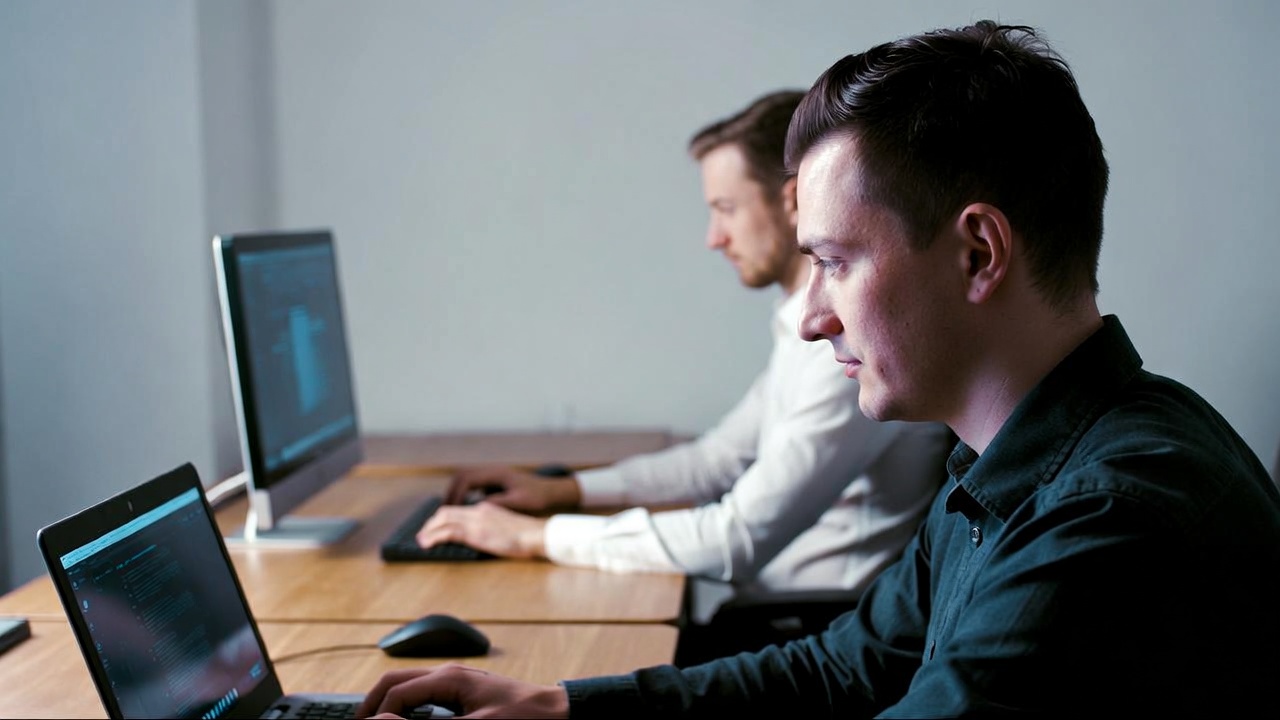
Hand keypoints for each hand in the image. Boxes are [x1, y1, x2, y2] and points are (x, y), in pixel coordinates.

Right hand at [357, 664, 568, 718]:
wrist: (558, 713)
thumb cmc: (523, 717)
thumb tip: (389, 718)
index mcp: (449, 677)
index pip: (397, 692)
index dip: (377, 714)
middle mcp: (450, 673)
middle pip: (397, 680)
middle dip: (374, 702)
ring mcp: (458, 681)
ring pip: (410, 685)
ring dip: (391, 703)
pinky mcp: (466, 692)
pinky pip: (427, 694)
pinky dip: (411, 706)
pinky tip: (410, 719)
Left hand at [417, 502, 548, 558]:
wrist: (537, 534)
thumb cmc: (528, 535)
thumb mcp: (507, 527)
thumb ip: (493, 528)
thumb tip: (485, 537)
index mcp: (486, 508)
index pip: (458, 508)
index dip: (442, 517)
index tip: (435, 526)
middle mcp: (478, 510)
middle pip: (446, 511)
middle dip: (431, 522)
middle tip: (423, 533)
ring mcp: (476, 521)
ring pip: (443, 519)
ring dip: (428, 530)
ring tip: (421, 540)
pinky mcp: (476, 533)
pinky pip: (448, 532)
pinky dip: (434, 537)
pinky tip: (427, 544)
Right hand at [445, 465, 580, 511]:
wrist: (552, 491)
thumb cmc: (538, 496)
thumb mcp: (519, 502)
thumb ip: (499, 503)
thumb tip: (477, 507)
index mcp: (496, 474)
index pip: (466, 480)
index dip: (456, 494)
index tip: (451, 510)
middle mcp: (491, 472)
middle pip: (461, 477)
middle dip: (450, 493)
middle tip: (442, 511)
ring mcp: (492, 476)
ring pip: (465, 481)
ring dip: (455, 494)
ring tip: (448, 512)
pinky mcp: (494, 483)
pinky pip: (472, 486)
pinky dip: (463, 496)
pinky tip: (463, 511)